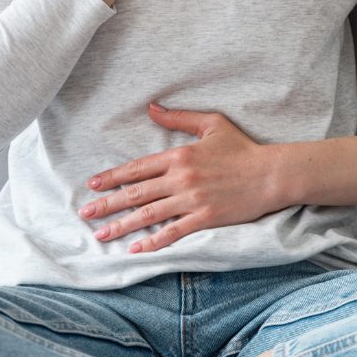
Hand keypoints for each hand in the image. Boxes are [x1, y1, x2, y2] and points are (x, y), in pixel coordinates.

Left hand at [78, 104, 279, 252]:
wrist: (271, 174)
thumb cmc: (242, 147)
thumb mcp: (211, 124)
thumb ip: (179, 118)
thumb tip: (151, 107)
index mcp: (179, 155)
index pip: (138, 167)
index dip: (113, 176)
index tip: (93, 184)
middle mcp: (181, 178)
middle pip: (136, 192)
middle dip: (108, 204)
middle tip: (86, 213)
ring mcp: (192, 200)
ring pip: (149, 214)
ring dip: (122, 225)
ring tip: (101, 234)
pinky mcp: (205, 218)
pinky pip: (173, 232)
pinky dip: (153, 242)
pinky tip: (136, 249)